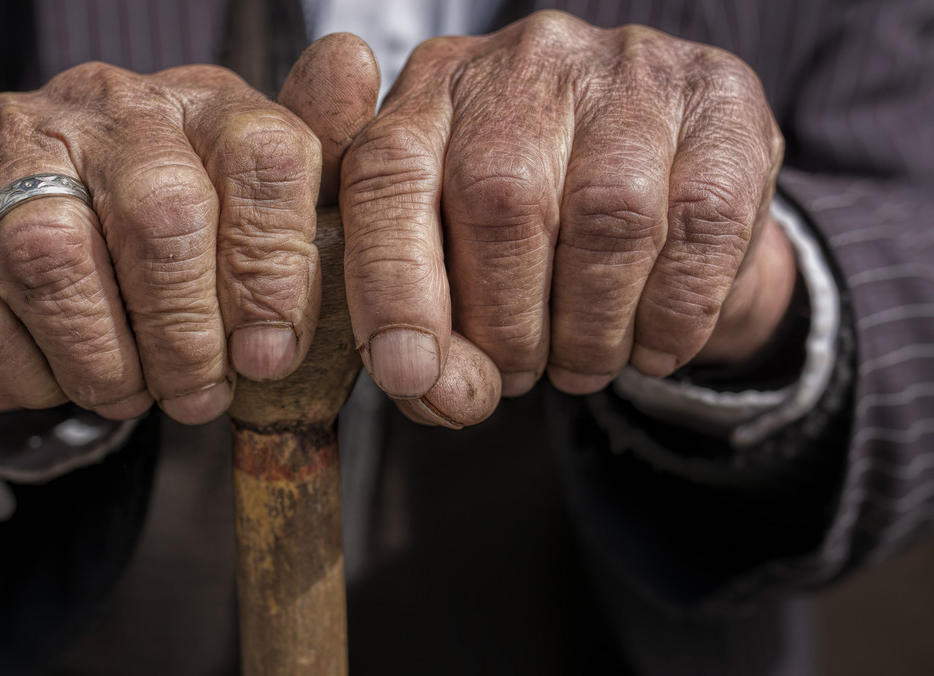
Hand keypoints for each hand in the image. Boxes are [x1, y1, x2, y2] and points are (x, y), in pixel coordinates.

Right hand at [0, 39, 377, 424]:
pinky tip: (53, 376)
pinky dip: (21, 369)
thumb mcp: (252, 214)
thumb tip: (355, 67)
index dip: (272, 271)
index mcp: (204, 104)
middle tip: (197, 394)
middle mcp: (108, 106)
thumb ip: (305, 182)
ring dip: (101, 358)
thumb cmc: (167, 230)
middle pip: (161, 213)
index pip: (263, 158)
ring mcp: (12, 143)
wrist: (29, 219)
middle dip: (185, 334)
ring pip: (55, 259)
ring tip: (129, 394)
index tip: (268, 356)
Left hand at [340, 10, 792, 425]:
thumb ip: (421, 322)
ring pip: (606, 217)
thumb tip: (434, 392)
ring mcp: (629, 70)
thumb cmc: (531, 230)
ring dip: (592, 329)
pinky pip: (701, 225)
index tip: (409, 373)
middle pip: (500, 202)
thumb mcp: (453, 258)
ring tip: (581, 366)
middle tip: (517, 375)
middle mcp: (525, 62)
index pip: (386, 178)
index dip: (391, 286)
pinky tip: (653, 345)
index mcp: (430, 94)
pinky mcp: (721, 101)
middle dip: (506, 325)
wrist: (663, 183)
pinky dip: (673, 315)